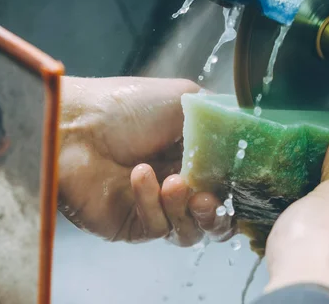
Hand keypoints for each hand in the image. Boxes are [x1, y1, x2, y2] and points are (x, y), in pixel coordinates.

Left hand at [58, 77, 234, 244]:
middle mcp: (177, 182)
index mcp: (192, 155)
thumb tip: (252, 133)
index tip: (241, 184)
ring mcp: (154, 206)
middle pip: (212, 216)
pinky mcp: (132, 224)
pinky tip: (140, 176)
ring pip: (190, 230)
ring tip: (175, 184)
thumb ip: (223, 118)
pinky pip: (158, 228)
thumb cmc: (129, 105)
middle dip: (216, 212)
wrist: (77, 123)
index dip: (237, 189)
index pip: (226, 184)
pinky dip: (153, 203)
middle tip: (207, 198)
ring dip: (187, 210)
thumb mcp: (188, 98)